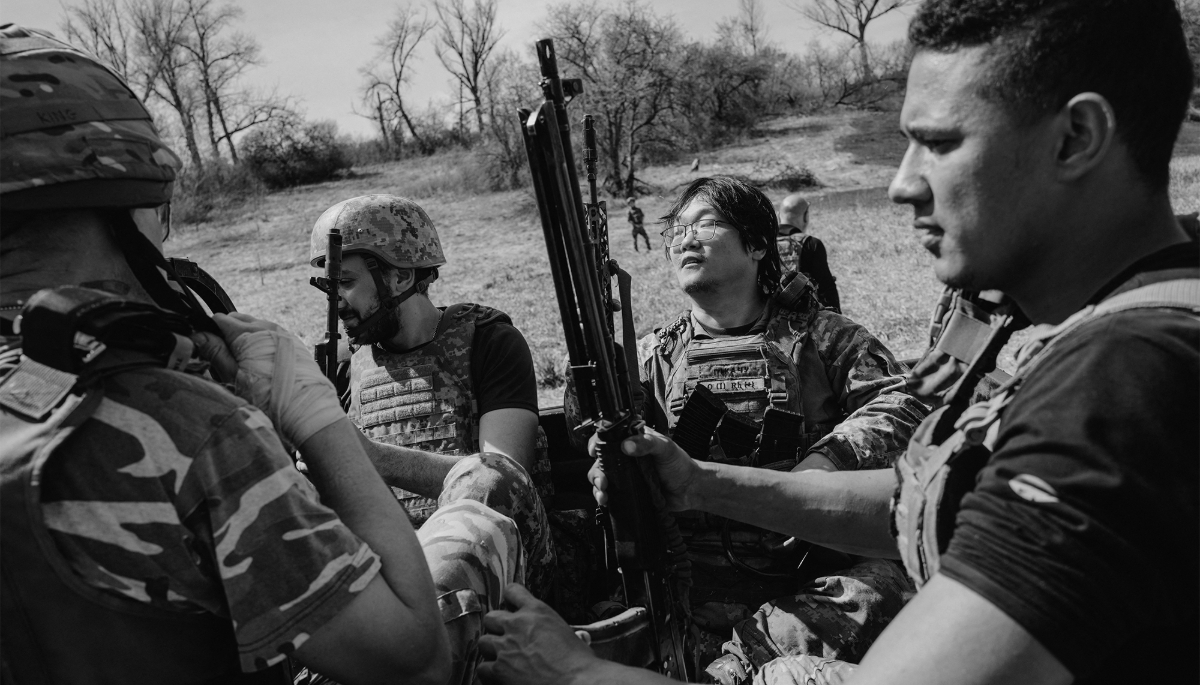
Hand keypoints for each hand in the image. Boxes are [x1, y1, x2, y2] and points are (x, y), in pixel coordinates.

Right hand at [192, 312, 342, 448]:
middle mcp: (266, 326)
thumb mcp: (234, 376)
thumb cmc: (267, 395)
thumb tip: (199, 335)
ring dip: (245, 337)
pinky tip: (260, 362)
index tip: (207, 344)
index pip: (220, 319)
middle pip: (238, 320)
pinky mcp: (293, 341)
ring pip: (255, 326)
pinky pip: (271, 334)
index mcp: (247, 333)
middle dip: (227, 333)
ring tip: (243, 361)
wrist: (304, 407)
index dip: (210, 330)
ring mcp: (282, 332)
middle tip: (223, 355)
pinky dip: (261, 342)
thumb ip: (216, 352)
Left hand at [477, 585, 599, 684]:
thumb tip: (548, 636)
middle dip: (496, 628)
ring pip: (483, 641)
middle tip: (506, 639)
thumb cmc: (578, 662)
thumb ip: (548, 628)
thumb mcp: (566, 632)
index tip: (510, 607)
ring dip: (491, 650)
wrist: (576, 681)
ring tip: (503, 659)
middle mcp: (517, 625)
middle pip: (491, 617)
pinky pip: (482, 668)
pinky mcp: (498, 670)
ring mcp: (505, 647)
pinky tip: (500, 676)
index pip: (512, 591)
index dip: (510, 600)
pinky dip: (489, 673)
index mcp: (537, 611)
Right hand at [587, 426, 699, 510]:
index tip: (594, 451)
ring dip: (597, 485)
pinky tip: (606, 500)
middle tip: (603, 479)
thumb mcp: (665, 448)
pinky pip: (610, 492)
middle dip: (596, 470)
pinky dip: (603, 496)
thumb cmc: (680, 465)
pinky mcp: (627, 490)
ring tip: (603, 492)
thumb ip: (647, 443)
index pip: (609, 437)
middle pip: (602, 460)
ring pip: (602, 476)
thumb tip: (626, 445)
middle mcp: (626, 456)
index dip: (598, 442)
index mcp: (634, 440)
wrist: (689, 490)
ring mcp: (626, 474)